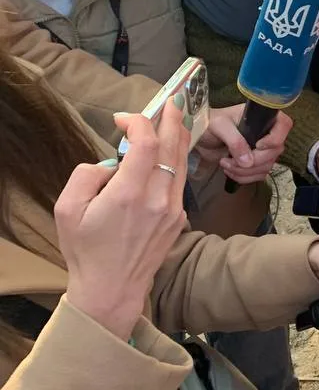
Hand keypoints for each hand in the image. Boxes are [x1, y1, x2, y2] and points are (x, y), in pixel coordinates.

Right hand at [56, 105, 189, 339]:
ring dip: (178, 137)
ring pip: (181, 163)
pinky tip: (172, 150)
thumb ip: (86, 175)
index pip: (146, 144)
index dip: (139, 123)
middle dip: (171, 120)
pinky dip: (177, 160)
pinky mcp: (178, 218)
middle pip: (172, 148)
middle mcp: (157, 199)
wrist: (113, 288)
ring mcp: (172, 210)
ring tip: (175, 118)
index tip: (124, 119)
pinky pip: (180, 181)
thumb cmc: (85, 250)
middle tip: (171, 101)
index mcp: (128, 195)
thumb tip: (110, 163)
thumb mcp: (67, 209)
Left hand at [196, 105, 292, 183]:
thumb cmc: (209, 123)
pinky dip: (244, 177)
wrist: (200, 136)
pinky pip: (259, 175)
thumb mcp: (219, 126)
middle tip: (231, 160)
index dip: (275, 138)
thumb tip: (248, 161)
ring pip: (267, 166)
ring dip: (245, 171)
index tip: (258, 145)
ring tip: (225, 164)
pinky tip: (230, 171)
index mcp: (262, 117)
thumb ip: (235, 141)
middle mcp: (267, 132)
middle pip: (275, 151)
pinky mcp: (256, 162)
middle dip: (253, 161)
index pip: (284, 125)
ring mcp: (263, 149)